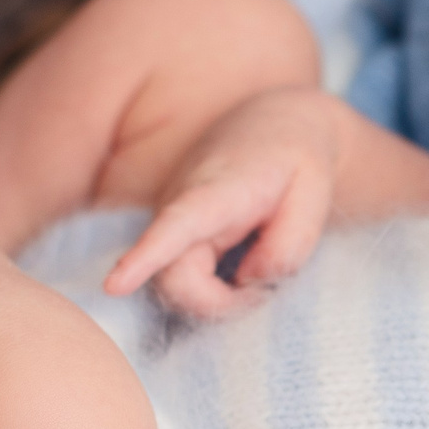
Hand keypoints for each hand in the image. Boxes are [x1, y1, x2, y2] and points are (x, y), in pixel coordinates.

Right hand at [103, 87, 339, 315]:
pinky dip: (214, 290)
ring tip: (258, 271)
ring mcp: (171, 220)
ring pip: (178, 285)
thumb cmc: (297, 159)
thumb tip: (250, 281)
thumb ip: (291, 243)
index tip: (114, 285)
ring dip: (220, 297)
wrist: (272, 124)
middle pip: (175, 279)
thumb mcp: (315, 193)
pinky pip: (182, 279)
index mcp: (216, 189)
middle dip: (218, 304)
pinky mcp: (172, 236)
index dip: (146, 257)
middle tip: (265, 292)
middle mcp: (180, 204)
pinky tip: (240, 270)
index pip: (176, 225)